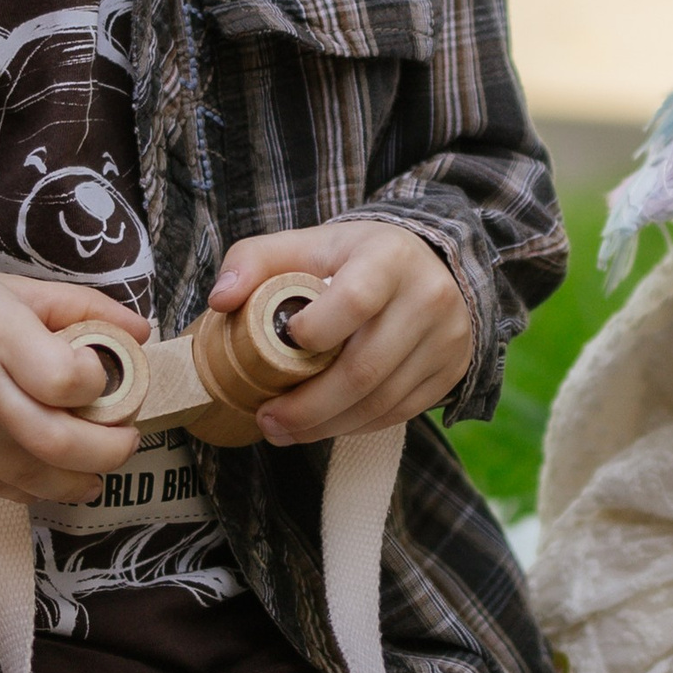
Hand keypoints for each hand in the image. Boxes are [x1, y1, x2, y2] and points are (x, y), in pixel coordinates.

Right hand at [0, 267, 146, 506]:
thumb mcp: (12, 289)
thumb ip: (82, 307)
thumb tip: (141, 333)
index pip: (66, 379)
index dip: (100, 384)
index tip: (103, 376)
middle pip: (57, 441)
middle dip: (109, 451)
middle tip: (128, 441)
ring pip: (30, 477)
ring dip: (78, 481)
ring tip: (98, 471)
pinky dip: (34, 489)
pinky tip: (56, 479)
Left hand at [207, 221, 471, 443]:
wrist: (431, 264)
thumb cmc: (356, 258)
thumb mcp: (309, 244)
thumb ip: (255, 261)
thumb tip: (221, 299)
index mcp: (390, 257)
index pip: (356, 300)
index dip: (315, 331)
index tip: (285, 342)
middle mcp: (429, 297)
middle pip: (365, 368)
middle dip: (308, 406)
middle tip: (267, 420)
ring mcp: (446, 339)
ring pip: (381, 401)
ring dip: (326, 425)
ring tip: (284, 429)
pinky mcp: (451, 371)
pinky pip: (398, 413)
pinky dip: (355, 425)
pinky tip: (325, 423)